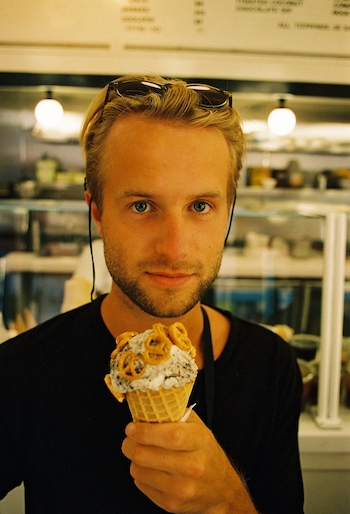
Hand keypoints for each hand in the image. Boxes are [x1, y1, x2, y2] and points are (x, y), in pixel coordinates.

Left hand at [121, 410, 257, 512]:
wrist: (221, 490)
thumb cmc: (206, 453)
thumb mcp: (198, 428)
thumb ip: (175, 414)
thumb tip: (148, 404)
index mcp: (200, 442)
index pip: (170, 435)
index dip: (145, 431)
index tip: (132, 427)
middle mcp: (193, 467)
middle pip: (146, 455)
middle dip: (130, 444)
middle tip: (131, 438)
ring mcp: (181, 488)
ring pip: (138, 470)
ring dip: (135, 459)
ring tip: (144, 453)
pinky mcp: (170, 504)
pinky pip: (141, 484)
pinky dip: (141, 474)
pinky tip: (152, 469)